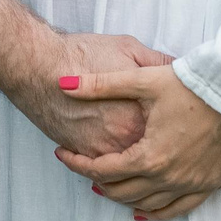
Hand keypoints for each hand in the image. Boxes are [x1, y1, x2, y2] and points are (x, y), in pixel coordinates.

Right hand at [10, 32, 170, 157]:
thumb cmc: (84, 54)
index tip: (178, 117)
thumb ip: (159, 63)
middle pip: (153, 154)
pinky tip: (116, 153)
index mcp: (143, 115)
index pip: (172, 130)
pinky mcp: (83, 154)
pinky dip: (112, 165)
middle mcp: (126, 140)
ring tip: (142, 151)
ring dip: (136, 164)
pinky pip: (104, 169)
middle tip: (164, 138)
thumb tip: (181, 68)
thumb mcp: (129, 50)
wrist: (39, 66)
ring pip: (129, 170)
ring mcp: (104, 151)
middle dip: (160, 148)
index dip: (176, 122)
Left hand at [55, 64, 220, 220]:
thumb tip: (63, 83)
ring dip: (123, 198)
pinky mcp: (211, 184)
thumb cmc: (192, 83)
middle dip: (97, 181)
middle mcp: (170, 178)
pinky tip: (143, 211)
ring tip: (108, 184)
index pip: (102, 170)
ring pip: (147, 205)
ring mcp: (192, 184)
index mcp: (150, 156)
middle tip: (84, 166)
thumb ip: (101, 85)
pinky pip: (179, 210)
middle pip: (121, 192)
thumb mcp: (143, 80)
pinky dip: (157, 213)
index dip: (77, 164)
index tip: (62, 153)